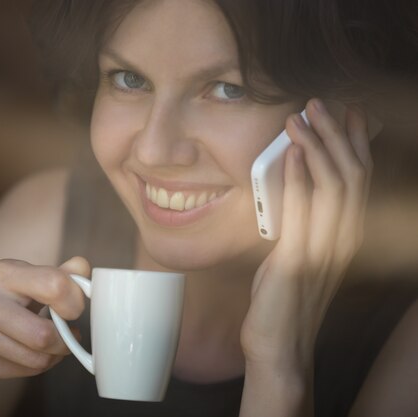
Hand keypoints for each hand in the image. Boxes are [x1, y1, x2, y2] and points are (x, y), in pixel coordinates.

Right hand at [0, 256, 89, 379]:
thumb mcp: (17, 275)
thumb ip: (55, 273)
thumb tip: (83, 267)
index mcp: (3, 273)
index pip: (54, 285)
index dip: (74, 301)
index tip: (73, 309)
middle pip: (45, 334)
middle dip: (65, 340)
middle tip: (67, 334)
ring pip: (37, 358)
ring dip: (52, 356)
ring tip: (50, 344)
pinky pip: (23, 371)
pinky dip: (34, 366)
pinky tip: (28, 352)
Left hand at [241, 99, 372, 371]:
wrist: (278, 344)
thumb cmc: (283, 299)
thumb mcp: (297, 254)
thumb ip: (300, 223)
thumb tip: (291, 187)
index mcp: (344, 237)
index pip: (358, 181)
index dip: (354, 144)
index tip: (346, 113)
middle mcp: (342, 241)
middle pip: (352, 175)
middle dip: (337, 134)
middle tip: (320, 102)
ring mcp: (323, 251)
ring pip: (334, 186)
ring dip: (319, 146)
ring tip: (303, 116)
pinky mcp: (297, 262)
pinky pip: (303, 212)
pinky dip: (300, 179)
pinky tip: (293, 155)